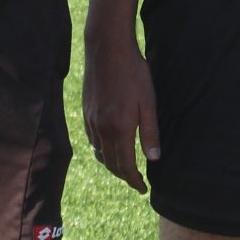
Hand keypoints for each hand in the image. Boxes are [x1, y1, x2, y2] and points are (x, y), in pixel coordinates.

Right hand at [82, 30, 157, 194]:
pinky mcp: (86, 112)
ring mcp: (91, 120)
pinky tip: (109, 147)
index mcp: (120, 128)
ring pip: (100, 153)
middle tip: (136, 182)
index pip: (126, 166)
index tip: (143, 189)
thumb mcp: (149, 102)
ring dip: (112, 165)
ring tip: (124, 168)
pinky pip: (93, 140)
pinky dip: (102, 150)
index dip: (134, 181)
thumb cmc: (133, 73)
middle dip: (124, 176)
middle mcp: (102, 128)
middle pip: (111, 164)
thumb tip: (153, 159)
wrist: (107, 49)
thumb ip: (150, 132)